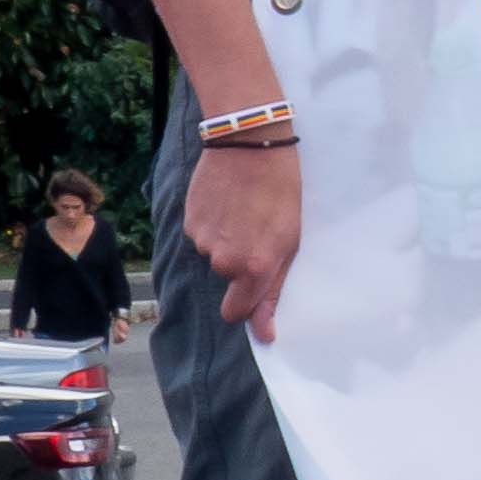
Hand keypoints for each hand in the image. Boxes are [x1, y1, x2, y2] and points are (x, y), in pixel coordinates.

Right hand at [189, 142, 306, 341]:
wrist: (250, 146)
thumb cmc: (282, 191)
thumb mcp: (292, 240)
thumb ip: (274, 289)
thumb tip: (264, 333)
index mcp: (254, 268)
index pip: (236, 313)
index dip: (246, 307)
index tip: (254, 298)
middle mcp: (223, 260)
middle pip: (228, 280)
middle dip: (241, 266)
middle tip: (260, 233)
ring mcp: (202, 241)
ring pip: (214, 255)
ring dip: (228, 242)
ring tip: (246, 212)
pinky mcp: (188, 222)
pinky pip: (202, 236)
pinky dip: (215, 226)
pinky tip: (229, 204)